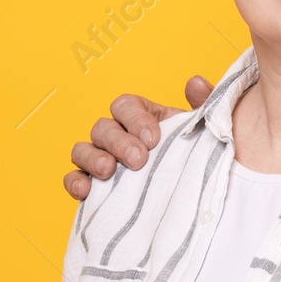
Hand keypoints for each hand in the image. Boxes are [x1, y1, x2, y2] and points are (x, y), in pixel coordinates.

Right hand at [64, 76, 212, 198]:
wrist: (196, 198)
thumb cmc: (198, 159)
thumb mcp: (208, 132)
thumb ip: (206, 105)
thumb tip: (195, 83)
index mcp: (142, 118)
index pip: (125, 105)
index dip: (135, 118)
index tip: (153, 138)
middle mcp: (118, 136)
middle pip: (103, 127)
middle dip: (119, 142)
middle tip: (139, 160)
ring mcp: (102, 161)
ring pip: (82, 149)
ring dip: (92, 158)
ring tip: (109, 170)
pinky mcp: (93, 187)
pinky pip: (73, 179)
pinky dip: (74, 182)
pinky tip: (86, 190)